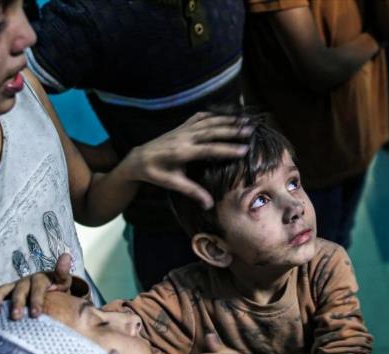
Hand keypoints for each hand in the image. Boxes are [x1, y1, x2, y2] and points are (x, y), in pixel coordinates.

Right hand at [0, 253, 73, 319]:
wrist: (48, 290)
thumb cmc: (56, 289)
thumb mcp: (63, 282)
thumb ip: (63, 272)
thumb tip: (66, 255)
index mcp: (40, 279)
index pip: (38, 288)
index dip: (36, 300)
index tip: (36, 314)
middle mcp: (25, 281)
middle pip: (19, 291)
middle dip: (17, 304)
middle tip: (16, 317)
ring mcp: (13, 287)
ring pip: (2, 292)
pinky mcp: (4, 294)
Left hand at [120, 112, 252, 209]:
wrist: (138, 158)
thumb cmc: (155, 173)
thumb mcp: (172, 184)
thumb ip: (191, 191)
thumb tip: (209, 205)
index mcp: (181, 152)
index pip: (209, 150)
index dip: (227, 149)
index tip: (244, 150)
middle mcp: (183, 137)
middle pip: (211, 131)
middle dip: (232, 131)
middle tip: (250, 131)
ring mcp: (182, 129)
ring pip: (208, 121)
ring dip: (226, 120)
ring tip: (244, 120)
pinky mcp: (181, 126)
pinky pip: (199, 117)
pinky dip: (213, 114)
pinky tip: (225, 115)